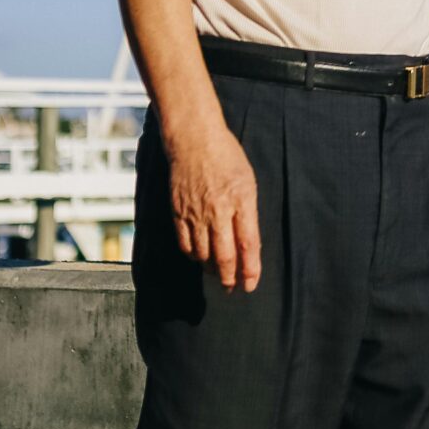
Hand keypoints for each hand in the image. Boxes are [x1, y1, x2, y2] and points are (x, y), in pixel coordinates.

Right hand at [165, 121, 261, 292]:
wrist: (194, 140)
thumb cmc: (227, 158)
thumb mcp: (248, 183)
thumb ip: (248, 213)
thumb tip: (248, 244)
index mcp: (241, 201)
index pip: (248, 245)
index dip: (250, 269)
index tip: (251, 284)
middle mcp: (218, 211)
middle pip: (224, 256)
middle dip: (229, 278)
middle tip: (233, 288)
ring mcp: (196, 213)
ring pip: (203, 254)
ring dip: (211, 269)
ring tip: (218, 274)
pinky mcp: (178, 212)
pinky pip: (184, 244)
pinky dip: (193, 256)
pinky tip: (200, 257)